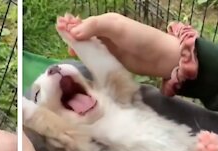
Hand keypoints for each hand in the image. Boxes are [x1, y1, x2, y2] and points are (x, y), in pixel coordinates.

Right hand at [65, 13, 179, 78]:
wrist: (158, 57)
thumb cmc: (139, 38)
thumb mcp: (116, 27)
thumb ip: (94, 27)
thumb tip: (72, 33)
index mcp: (106, 22)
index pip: (84, 23)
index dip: (72, 24)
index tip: (59, 25)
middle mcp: (105, 34)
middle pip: (84, 34)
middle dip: (71, 34)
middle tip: (60, 35)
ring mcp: (108, 48)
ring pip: (87, 46)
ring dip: (77, 46)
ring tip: (67, 49)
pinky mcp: (110, 60)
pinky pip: (94, 57)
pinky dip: (85, 56)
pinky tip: (78, 58)